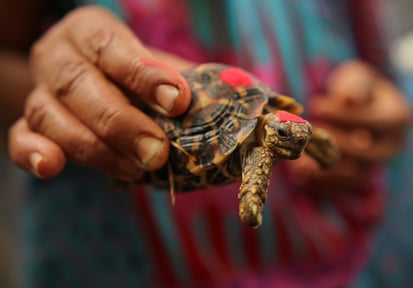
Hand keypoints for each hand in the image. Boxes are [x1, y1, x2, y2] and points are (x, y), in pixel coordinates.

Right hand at [8, 6, 192, 179]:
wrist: (101, 86)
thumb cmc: (137, 78)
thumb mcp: (162, 69)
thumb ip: (188, 79)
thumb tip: (235, 95)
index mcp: (93, 32)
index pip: (111, 46)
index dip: (142, 74)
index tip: (177, 102)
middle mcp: (59, 56)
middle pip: (78, 84)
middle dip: (120, 121)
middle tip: (156, 151)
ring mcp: (39, 91)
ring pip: (51, 115)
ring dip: (94, 147)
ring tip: (136, 169)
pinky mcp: (28, 125)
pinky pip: (20, 138)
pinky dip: (32, 152)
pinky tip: (51, 167)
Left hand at [289, 60, 412, 191]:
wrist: (356, 109)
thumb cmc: (355, 89)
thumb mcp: (356, 78)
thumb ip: (353, 86)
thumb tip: (348, 98)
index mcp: (397, 118)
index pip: (372, 121)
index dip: (343, 115)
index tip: (316, 106)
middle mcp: (392, 146)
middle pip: (365, 153)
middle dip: (333, 142)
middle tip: (307, 133)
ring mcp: (376, 165)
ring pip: (354, 175)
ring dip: (324, 167)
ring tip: (299, 156)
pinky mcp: (358, 178)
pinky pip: (342, 187)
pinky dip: (320, 181)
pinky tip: (298, 171)